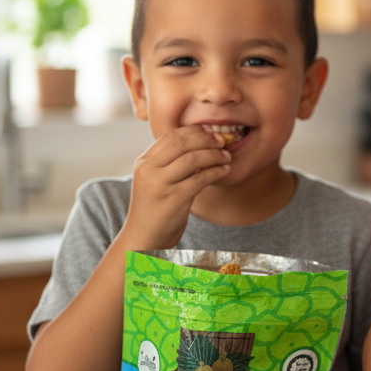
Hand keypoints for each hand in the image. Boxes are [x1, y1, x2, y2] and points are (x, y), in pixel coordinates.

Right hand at [121, 126, 231, 248]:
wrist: (143, 239)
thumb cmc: (155, 209)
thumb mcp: (155, 181)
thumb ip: (169, 163)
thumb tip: (201, 144)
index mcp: (144, 162)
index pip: (171, 136)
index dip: (195, 131)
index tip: (211, 132)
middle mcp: (149, 170)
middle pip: (182, 143)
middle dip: (207, 140)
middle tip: (223, 142)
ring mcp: (160, 184)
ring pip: (192, 159)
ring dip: (214, 155)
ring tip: (227, 157)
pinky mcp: (173, 199)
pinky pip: (200, 179)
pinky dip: (216, 172)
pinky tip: (225, 171)